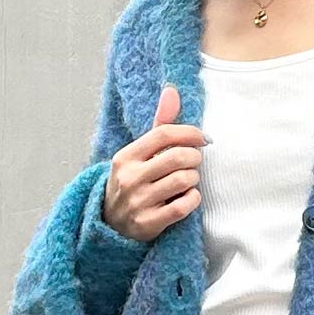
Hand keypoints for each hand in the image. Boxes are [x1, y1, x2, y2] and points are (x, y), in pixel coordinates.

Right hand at [101, 84, 207, 242]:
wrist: (111, 224)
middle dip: (194, 157)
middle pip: (177, 157)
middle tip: (194, 161)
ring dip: (194, 178)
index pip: (164, 134)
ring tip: (190, 179)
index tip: (202, 138)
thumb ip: (159, 125)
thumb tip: (172, 91)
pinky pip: (182, 207)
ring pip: (182, 181)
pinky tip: (189, 197)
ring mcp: (138, 202)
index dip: (189, 133)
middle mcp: (130, 178)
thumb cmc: (132, 183)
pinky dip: (193, 199)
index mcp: (127, 156)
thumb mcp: (139, 154)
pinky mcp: (148, 223)